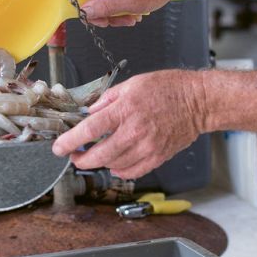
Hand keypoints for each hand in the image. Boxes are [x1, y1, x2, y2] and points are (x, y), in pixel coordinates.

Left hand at [51, 69, 206, 177]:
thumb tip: (90, 113)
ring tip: (96, 155)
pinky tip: (115, 162)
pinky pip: (131, 171)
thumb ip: (107, 100)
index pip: (90, 129)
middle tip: (74, 155)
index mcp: (125, 110)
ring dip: (100, 163)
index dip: (70, 141)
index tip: (58, 147)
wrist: (197, 101)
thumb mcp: (132, 84)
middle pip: (98, 155)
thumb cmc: (167, 88)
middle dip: (80, 159)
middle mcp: (134, 131)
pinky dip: (119, 170)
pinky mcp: (157, 157)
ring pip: (113, 165)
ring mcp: (147, 147)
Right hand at [54, 0, 180, 25]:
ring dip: (111, 14)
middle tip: (110, 20)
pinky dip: (118, 12)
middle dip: (97, 12)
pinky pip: (109, 3)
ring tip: (129, 17)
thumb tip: (85, 13)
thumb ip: (104, 7)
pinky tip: (132, 15)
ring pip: (98, 3)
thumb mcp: (130, 0)